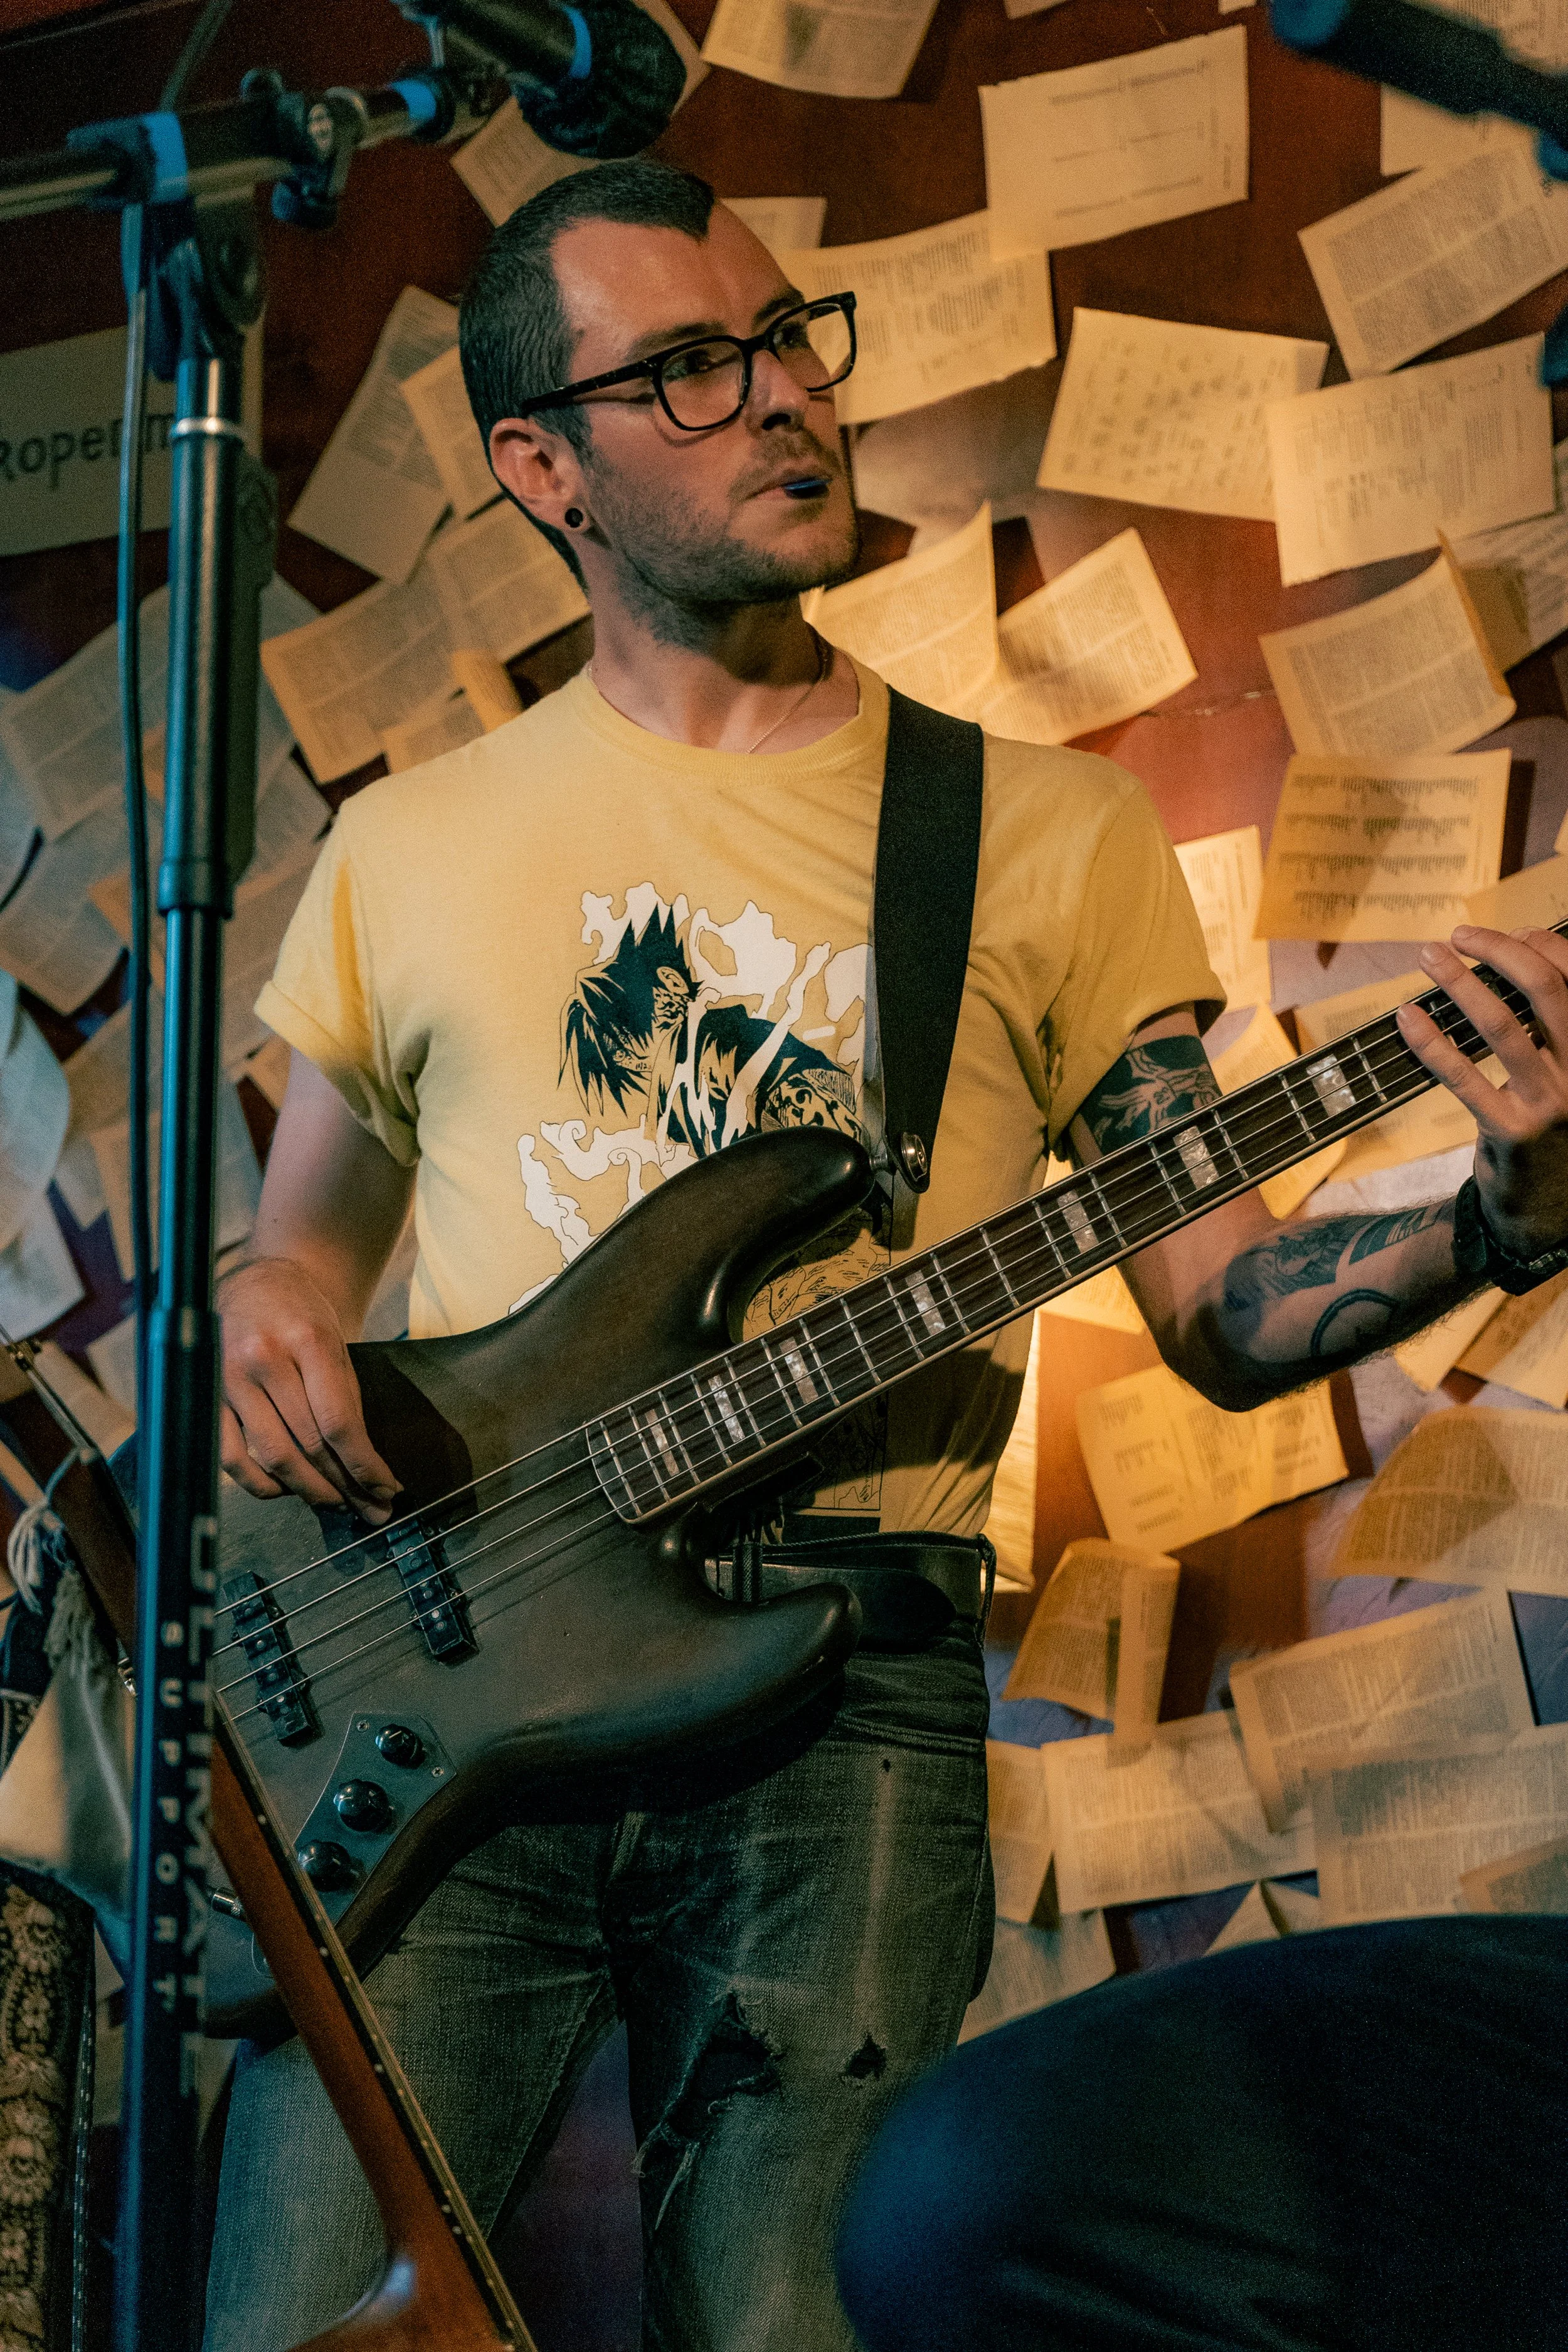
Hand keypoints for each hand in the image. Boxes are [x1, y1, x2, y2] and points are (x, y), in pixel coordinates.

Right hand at [218, 1257, 401, 1520]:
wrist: (255, 1281)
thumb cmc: (302, 1315)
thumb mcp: (336, 1343)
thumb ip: (346, 1400)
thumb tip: (365, 1466)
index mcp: (307, 1340)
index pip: (339, 1421)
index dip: (364, 1465)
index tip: (386, 1489)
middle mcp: (265, 1358)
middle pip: (309, 1444)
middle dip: (345, 1485)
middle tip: (370, 1510)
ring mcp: (230, 1378)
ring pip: (272, 1456)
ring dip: (308, 1490)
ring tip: (335, 1503)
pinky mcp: (207, 1396)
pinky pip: (231, 1457)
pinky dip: (259, 1483)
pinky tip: (284, 1490)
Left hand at [1396, 923, 1567, 1258]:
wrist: (1547, 1209)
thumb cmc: (1552, 1127)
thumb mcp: (1565, 1072)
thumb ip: (1549, 1026)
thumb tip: (1516, 959)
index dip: (1537, 945)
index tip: (1505, 935)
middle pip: (1545, 990)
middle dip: (1499, 950)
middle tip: (1459, 936)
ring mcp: (1550, 1103)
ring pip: (1502, 1027)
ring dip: (1460, 984)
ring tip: (1430, 958)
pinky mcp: (1511, 1132)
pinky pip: (1463, 1079)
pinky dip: (1431, 1043)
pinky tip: (1407, 1019)